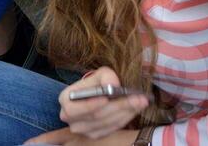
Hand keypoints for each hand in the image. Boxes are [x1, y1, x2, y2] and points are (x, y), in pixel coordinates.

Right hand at [29, 68, 146, 142]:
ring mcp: (82, 129)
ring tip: (141, 102)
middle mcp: (70, 118)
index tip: (107, 99)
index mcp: (66, 100)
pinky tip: (135, 109)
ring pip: (106, 123)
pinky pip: (111, 128)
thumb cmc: (96, 82)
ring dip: (126, 112)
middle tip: (139, 98)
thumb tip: (113, 85)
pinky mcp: (94, 134)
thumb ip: (106, 76)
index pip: (76, 108)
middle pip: (96, 116)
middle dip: (119, 106)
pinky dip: (125, 118)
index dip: (91, 105)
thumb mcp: (100, 73)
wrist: (97, 94)